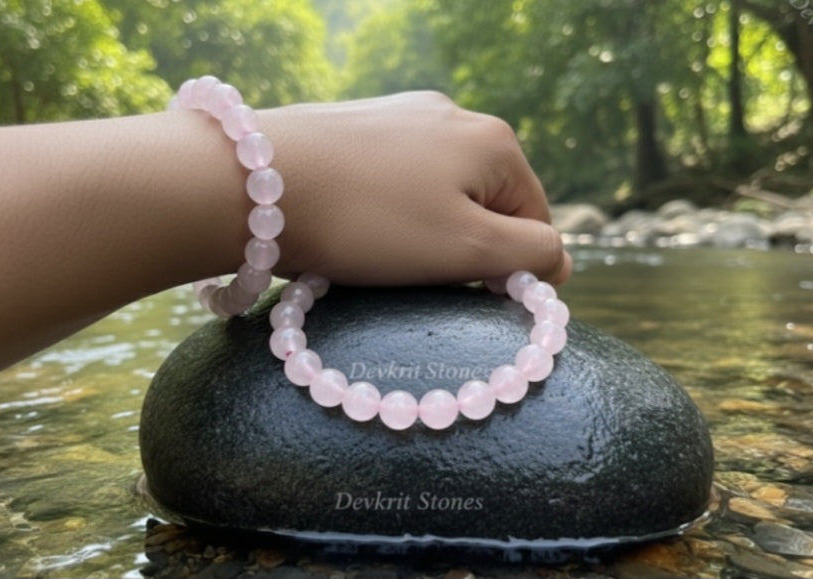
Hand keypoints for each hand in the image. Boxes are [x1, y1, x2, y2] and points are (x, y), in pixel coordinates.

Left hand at [257, 91, 571, 285]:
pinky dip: (381, 213)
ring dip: (419, 233)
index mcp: (494, 142)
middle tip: (416, 276)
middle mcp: (452, 115)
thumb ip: (532, 253)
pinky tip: (351, 227)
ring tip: (377, 254)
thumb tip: (559, 259)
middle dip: (461, 248)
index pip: (534, 221)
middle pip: (484, 205)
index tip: (467, 295)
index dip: (510, 269)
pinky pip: (390, 182)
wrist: (253, 182)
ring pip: (434, 194)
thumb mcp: (469, 249)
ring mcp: (399, 115)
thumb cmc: (370, 221)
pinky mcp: (354, 126)